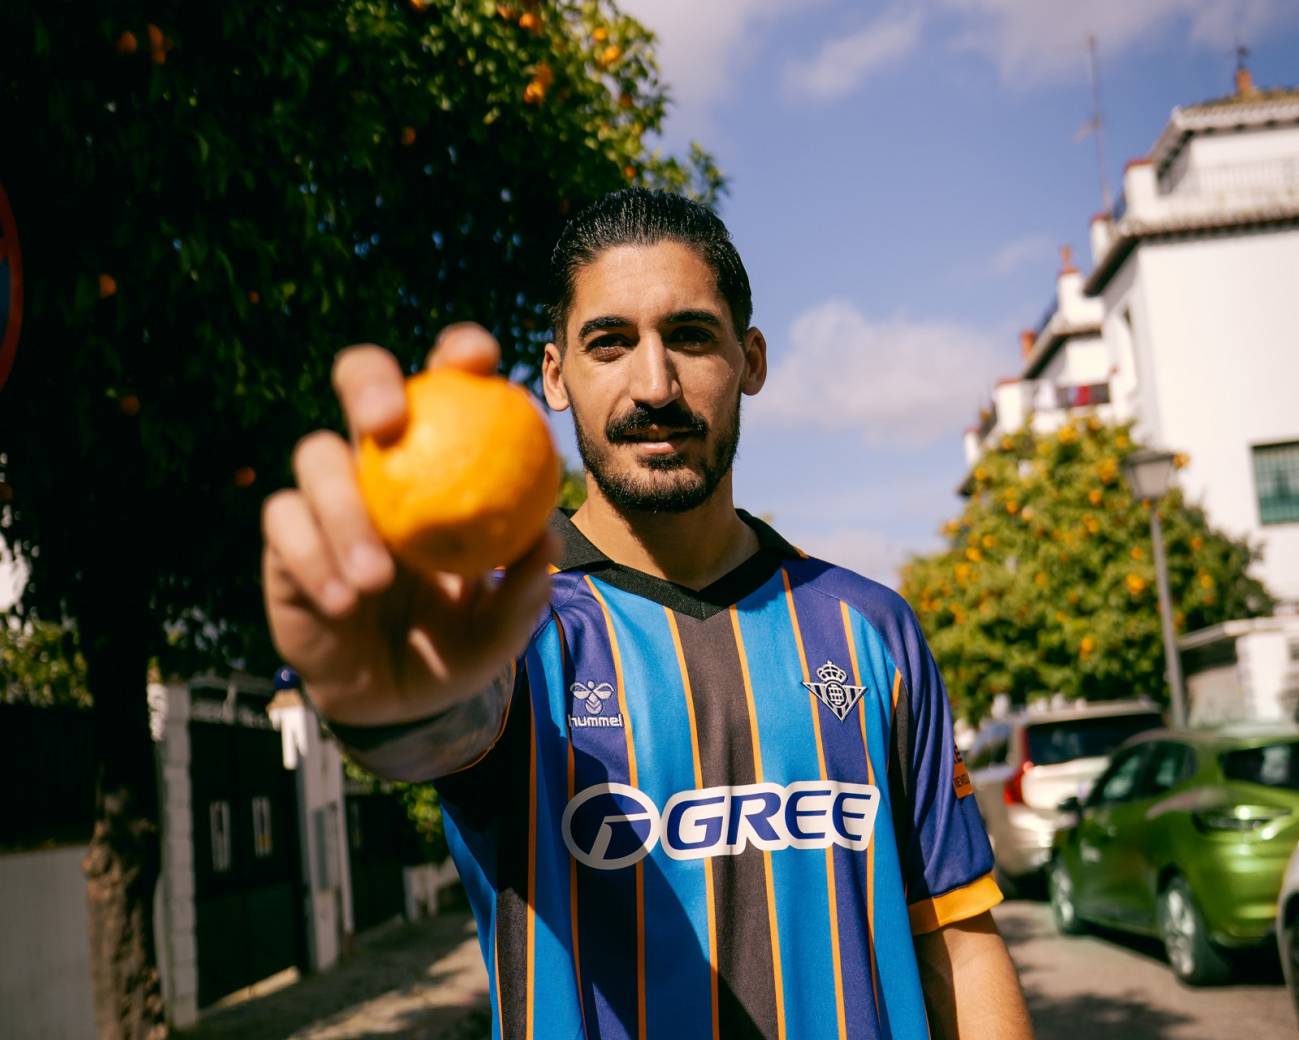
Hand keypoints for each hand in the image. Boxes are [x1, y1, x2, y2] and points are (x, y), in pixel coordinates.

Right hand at [261, 324, 556, 726]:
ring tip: (377, 578)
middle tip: (386, 420)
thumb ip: (522, 589)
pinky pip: (285, 525)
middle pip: (359, 383)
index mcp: (440, 459)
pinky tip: (345, 600)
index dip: (458, 354)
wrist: (400, 699)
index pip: (448, 387)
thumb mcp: (501, 626)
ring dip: (344, 511)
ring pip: (314, 456)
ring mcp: (327, 497)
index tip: (478, 358)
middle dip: (369, 381)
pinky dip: (314, 558)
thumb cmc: (459, 644)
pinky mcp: (285, 539)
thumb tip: (544, 538)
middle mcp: (379, 464)